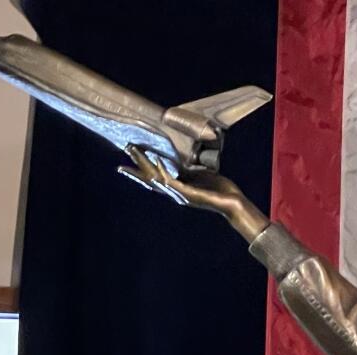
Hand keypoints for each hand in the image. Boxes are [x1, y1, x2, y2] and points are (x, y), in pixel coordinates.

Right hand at [117, 147, 267, 240]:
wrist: (232, 203)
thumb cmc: (218, 189)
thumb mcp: (199, 174)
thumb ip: (186, 169)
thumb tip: (178, 159)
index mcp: (178, 186)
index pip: (155, 176)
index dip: (140, 168)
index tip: (126, 159)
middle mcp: (176, 191)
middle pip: (151, 177)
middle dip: (137, 163)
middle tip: (124, 149)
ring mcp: (181, 193)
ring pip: (158, 178)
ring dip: (145, 164)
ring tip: (134, 150)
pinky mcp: (189, 194)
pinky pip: (173, 181)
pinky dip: (164, 170)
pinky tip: (157, 159)